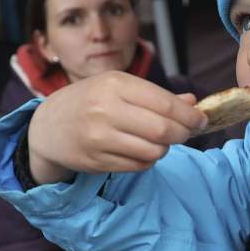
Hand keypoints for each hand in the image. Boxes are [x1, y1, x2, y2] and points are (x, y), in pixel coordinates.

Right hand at [26, 71, 207, 183]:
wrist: (48, 126)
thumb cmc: (90, 101)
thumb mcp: (118, 86)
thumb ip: (156, 95)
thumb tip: (193, 103)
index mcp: (114, 85)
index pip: (165, 103)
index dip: (189, 115)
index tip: (200, 119)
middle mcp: (105, 110)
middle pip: (163, 130)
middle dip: (183, 134)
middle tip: (186, 132)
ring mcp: (99, 138)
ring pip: (154, 151)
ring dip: (165, 148)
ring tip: (159, 140)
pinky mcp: (97, 161)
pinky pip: (139, 165)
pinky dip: (149, 159)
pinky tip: (141, 150)